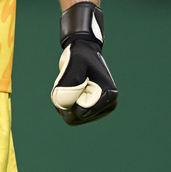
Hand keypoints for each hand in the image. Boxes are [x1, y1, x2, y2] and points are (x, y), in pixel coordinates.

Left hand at [51, 1, 117, 124]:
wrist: (83, 53)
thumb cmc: (81, 55)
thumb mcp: (75, 63)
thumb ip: (69, 82)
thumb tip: (61, 103)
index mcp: (109, 95)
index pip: (83, 112)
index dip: (69, 100)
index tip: (70, 82)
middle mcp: (107, 106)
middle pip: (78, 118)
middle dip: (65, 104)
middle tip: (64, 84)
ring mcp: (99, 110)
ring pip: (74, 119)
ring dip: (64, 105)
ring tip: (66, 85)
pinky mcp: (91, 111)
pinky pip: (73, 116)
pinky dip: (64, 106)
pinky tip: (66, 91)